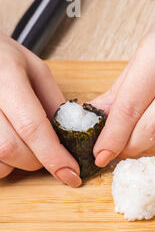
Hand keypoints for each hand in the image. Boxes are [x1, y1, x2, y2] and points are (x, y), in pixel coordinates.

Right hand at [0, 34, 80, 186]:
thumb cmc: (3, 57)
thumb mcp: (36, 70)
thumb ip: (53, 103)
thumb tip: (71, 138)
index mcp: (6, 76)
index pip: (32, 126)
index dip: (53, 156)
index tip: (71, 174)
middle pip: (9, 148)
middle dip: (36, 161)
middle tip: (47, 155)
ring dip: (14, 164)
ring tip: (23, 146)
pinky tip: (6, 146)